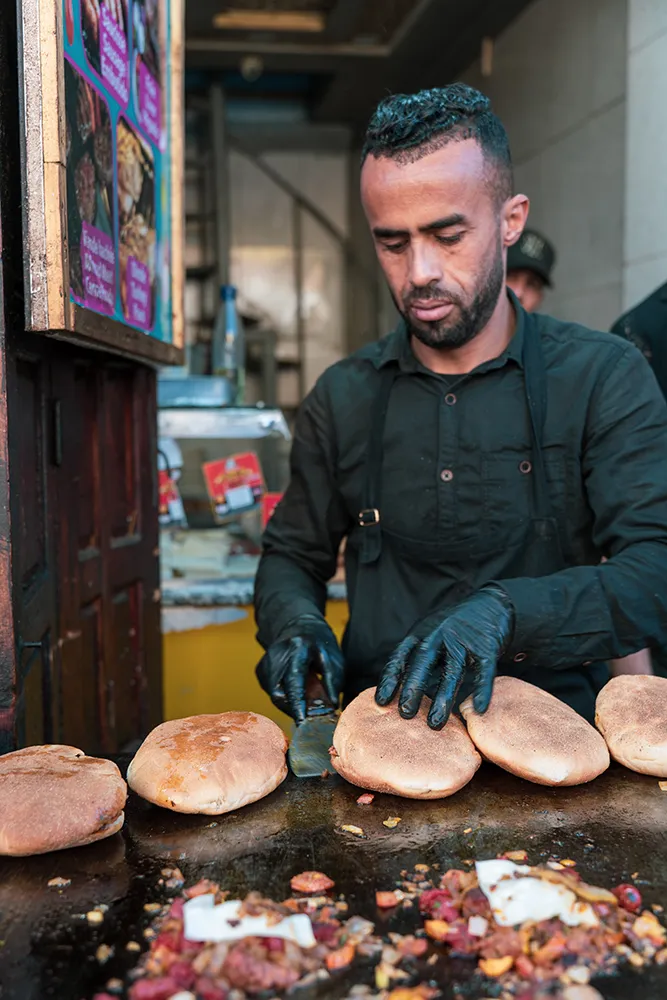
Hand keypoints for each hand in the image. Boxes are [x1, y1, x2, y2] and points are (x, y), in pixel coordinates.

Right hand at [256, 615, 343, 723]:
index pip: (294, 681)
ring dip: (290, 704)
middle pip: (280, 693)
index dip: (297, 705)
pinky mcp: (260, 669)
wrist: (300, 626)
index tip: (302, 722)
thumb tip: (331, 707)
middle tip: (310, 716)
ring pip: (274, 695)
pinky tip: (295, 691)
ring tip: (305, 701)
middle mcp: (277, 654)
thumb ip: (333, 682)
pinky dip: (284, 698)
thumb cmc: (320, 644)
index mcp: (298, 648)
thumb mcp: (334, 659)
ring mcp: (265, 661)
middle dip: (295, 709)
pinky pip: (271, 692)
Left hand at [376, 585, 514, 729]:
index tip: (380, 702)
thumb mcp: (430, 637)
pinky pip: (484, 671)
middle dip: (412, 688)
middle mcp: (439, 635)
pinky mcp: (487, 647)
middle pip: (423, 662)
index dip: (390, 679)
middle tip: (405, 713)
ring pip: (452, 671)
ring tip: (435, 723)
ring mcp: (463, 640)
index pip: (400, 656)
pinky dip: (482, 690)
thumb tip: (400, 695)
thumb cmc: (455, 628)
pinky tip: (478, 708)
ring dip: (442, 698)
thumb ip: (418, 661)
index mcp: (421, 633)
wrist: (491, 604)